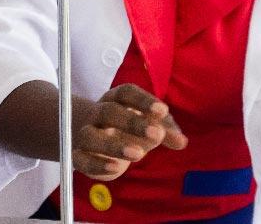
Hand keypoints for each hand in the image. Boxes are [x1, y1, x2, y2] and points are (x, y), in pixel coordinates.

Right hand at [72, 83, 187, 180]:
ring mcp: (85, 134)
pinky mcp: (78, 156)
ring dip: (113, 145)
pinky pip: (81, 159)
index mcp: (116, 99)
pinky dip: (97, 164)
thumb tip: (182, 141)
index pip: (126, 92)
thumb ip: (165, 130)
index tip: (162, 110)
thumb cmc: (127, 129)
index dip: (143, 100)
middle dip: (133, 122)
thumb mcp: (148, 126)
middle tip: (157, 135)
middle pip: (109, 111)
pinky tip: (115, 168)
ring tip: (139, 155)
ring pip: (91, 136)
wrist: (91, 141)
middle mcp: (98, 113)